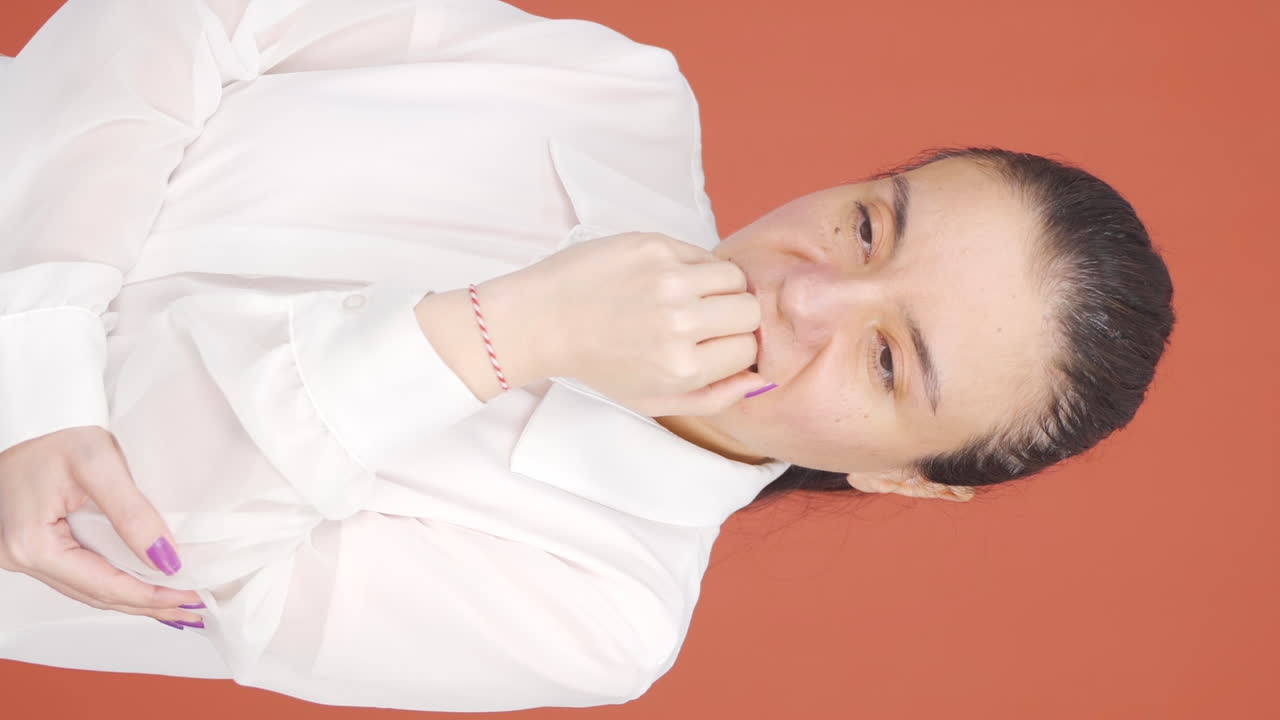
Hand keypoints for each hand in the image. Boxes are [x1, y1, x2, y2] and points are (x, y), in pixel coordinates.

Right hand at [0, 426, 205, 628]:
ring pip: (87, 588)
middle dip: (148, 604)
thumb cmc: (53, 432)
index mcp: (32, 545)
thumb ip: (133, 514)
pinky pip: (78, 573)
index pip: (104, 586)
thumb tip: (166, 559)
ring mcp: (20, 555)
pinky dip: (113, 582)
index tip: (191, 597)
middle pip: (96, 594)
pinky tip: (141, 588)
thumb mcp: (99, 465)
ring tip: (176, 605)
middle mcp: (18, 558)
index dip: (152, 596)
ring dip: (133, 598)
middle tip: (193, 609)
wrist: (26, 416)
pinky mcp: (31, 545)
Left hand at [516, 231, 774, 416]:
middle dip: (737, 318)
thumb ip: (713, 397)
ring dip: (721, 289)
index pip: (749, 350)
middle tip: (707, 320)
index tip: (715, 346)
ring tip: (691, 297)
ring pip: (735, 278)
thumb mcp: (653, 400)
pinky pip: (704, 254)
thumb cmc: (598, 363)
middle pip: (750, 312)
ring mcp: (668, 280)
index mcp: (681, 367)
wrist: (543, 320)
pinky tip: (668, 279)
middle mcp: (679, 323)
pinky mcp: (654, 245)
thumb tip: (760, 381)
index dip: (736, 348)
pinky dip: (696, 267)